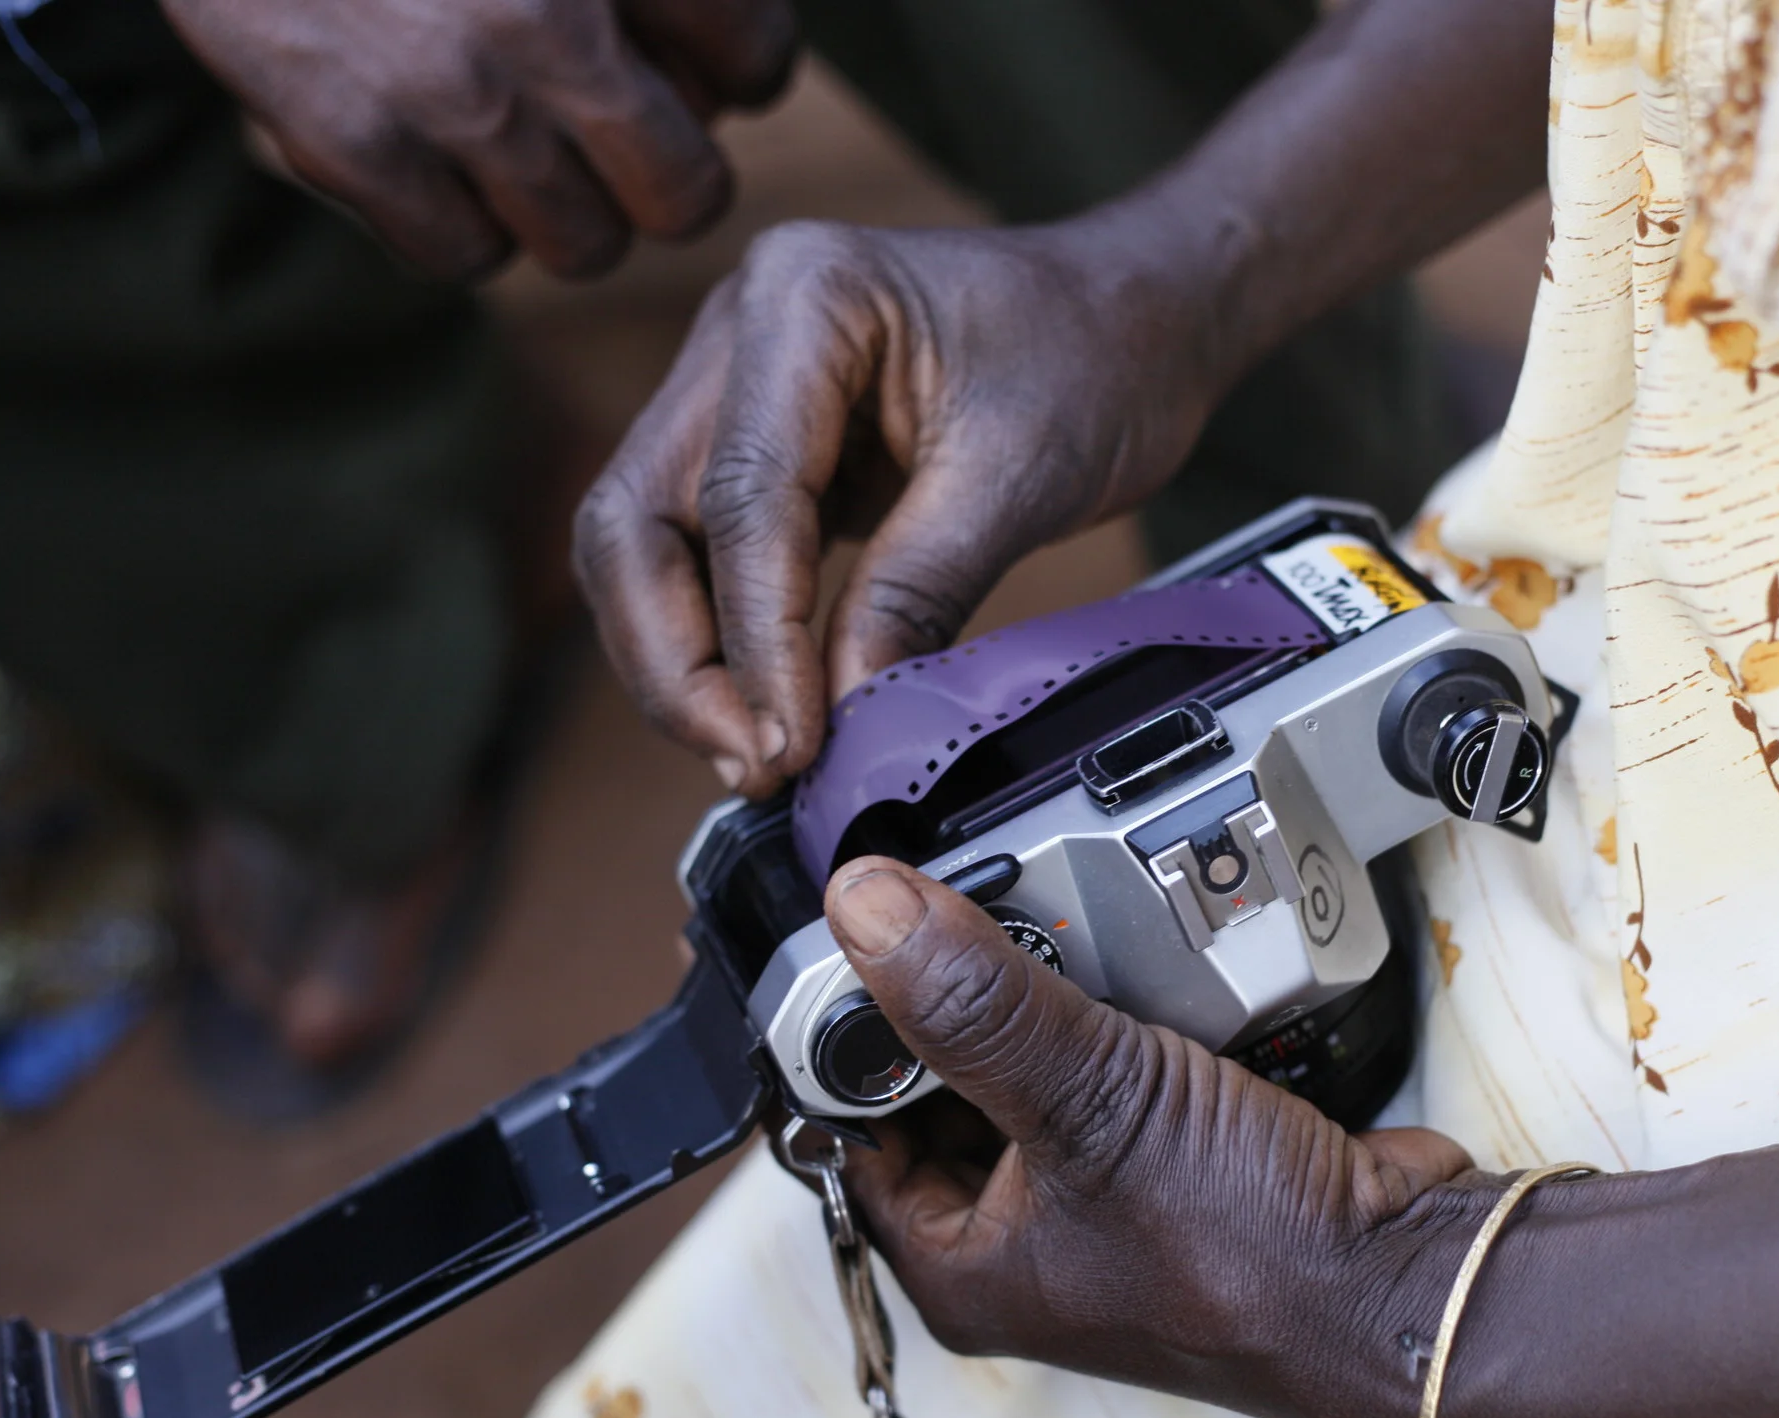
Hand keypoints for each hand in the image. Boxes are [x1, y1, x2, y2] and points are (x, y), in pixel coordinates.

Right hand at [163, 0, 797, 278]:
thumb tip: (727, 77)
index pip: (756, 60)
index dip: (738, 71)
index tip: (701, 66)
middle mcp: (549, 20)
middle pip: (685, 195)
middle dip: (662, 174)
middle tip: (623, 136)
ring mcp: (451, 93)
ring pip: (582, 245)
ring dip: (563, 208)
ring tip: (515, 141)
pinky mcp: (350, 142)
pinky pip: (464, 255)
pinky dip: (458, 221)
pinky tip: (433, 154)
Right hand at [572, 218, 1227, 793]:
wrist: (1141, 312)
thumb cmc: (1095, 353)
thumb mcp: (1020, 477)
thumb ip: (920, 589)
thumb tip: (846, 711)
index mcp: (802, 294)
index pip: (739, 495)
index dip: (756, 637)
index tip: (791, 739)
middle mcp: (737, 329)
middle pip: (637, 521)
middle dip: (676, 661)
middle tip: (751, 762)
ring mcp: (734, 386)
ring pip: (646, 547)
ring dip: (684, 663)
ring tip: (758, 755)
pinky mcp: (759, 447)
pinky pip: (700, 557)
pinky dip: (724, 641)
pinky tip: (770, 712)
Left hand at [821, 856, 1480, 1417]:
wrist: (1409, 1278)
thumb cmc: (1253, 1254)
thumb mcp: (1091, 1104)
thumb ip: (975, 1003)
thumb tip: (865, 912)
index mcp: (961, 1267)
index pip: (845, 1131)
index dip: (839, 1035)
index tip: (848, 932)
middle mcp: (1019, 1247)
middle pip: (936, 1093)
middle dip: (949, 1004)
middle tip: (954, 910)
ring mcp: (1096, 1206)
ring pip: (1028, 1072)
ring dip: (1036, 1000)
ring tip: (1036, 924)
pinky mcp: (1168, 1165)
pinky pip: (1109, 1069)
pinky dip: (1114, 1015)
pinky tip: (1124, 963)